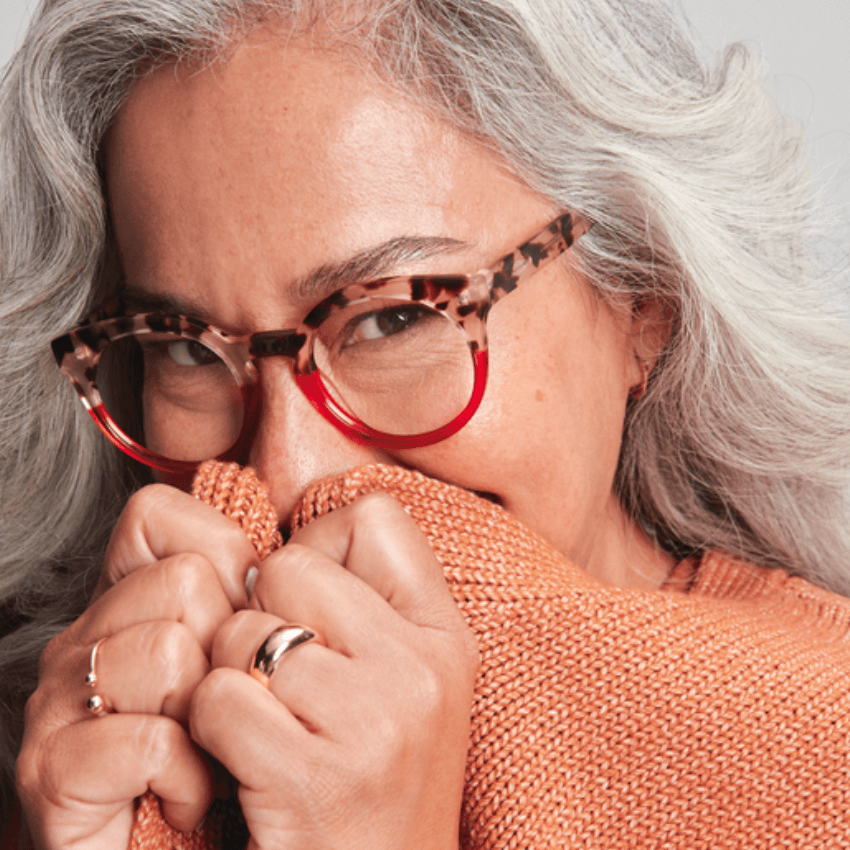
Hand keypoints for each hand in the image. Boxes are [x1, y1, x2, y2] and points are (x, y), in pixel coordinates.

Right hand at [16, 484, 258, 849]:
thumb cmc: (236, 758)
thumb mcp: (248, 658)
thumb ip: (253, 593)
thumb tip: (277, 549)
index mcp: (127, 600)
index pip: (157, 514)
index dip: (222, 559)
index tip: (242, 625)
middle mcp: (85, 638)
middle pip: (184, 580)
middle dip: (227, 651)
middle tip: (224, 709)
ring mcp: (59, 702)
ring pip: (168, 650)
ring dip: (210, 718)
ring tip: (209, 755)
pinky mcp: (51, 772)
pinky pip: (151, 739)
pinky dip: (188, 780)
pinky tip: (191, 800)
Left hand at [191, 493, 479, 849]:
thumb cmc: (372, 784)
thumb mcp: (399, 684)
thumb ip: (360, 598)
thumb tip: (281, 515)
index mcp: (445, 637)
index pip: (373, 516)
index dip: (319, 548)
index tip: (311, 609)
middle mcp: (421, 668)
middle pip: (290, 566)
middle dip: (261, 614)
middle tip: (279, 679)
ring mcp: (375, 720)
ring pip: (242, 630)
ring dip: (230, 676)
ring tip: (266, 725)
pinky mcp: (314, 777)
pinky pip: (217, 696)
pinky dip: (209, 729)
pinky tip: (243, 764)